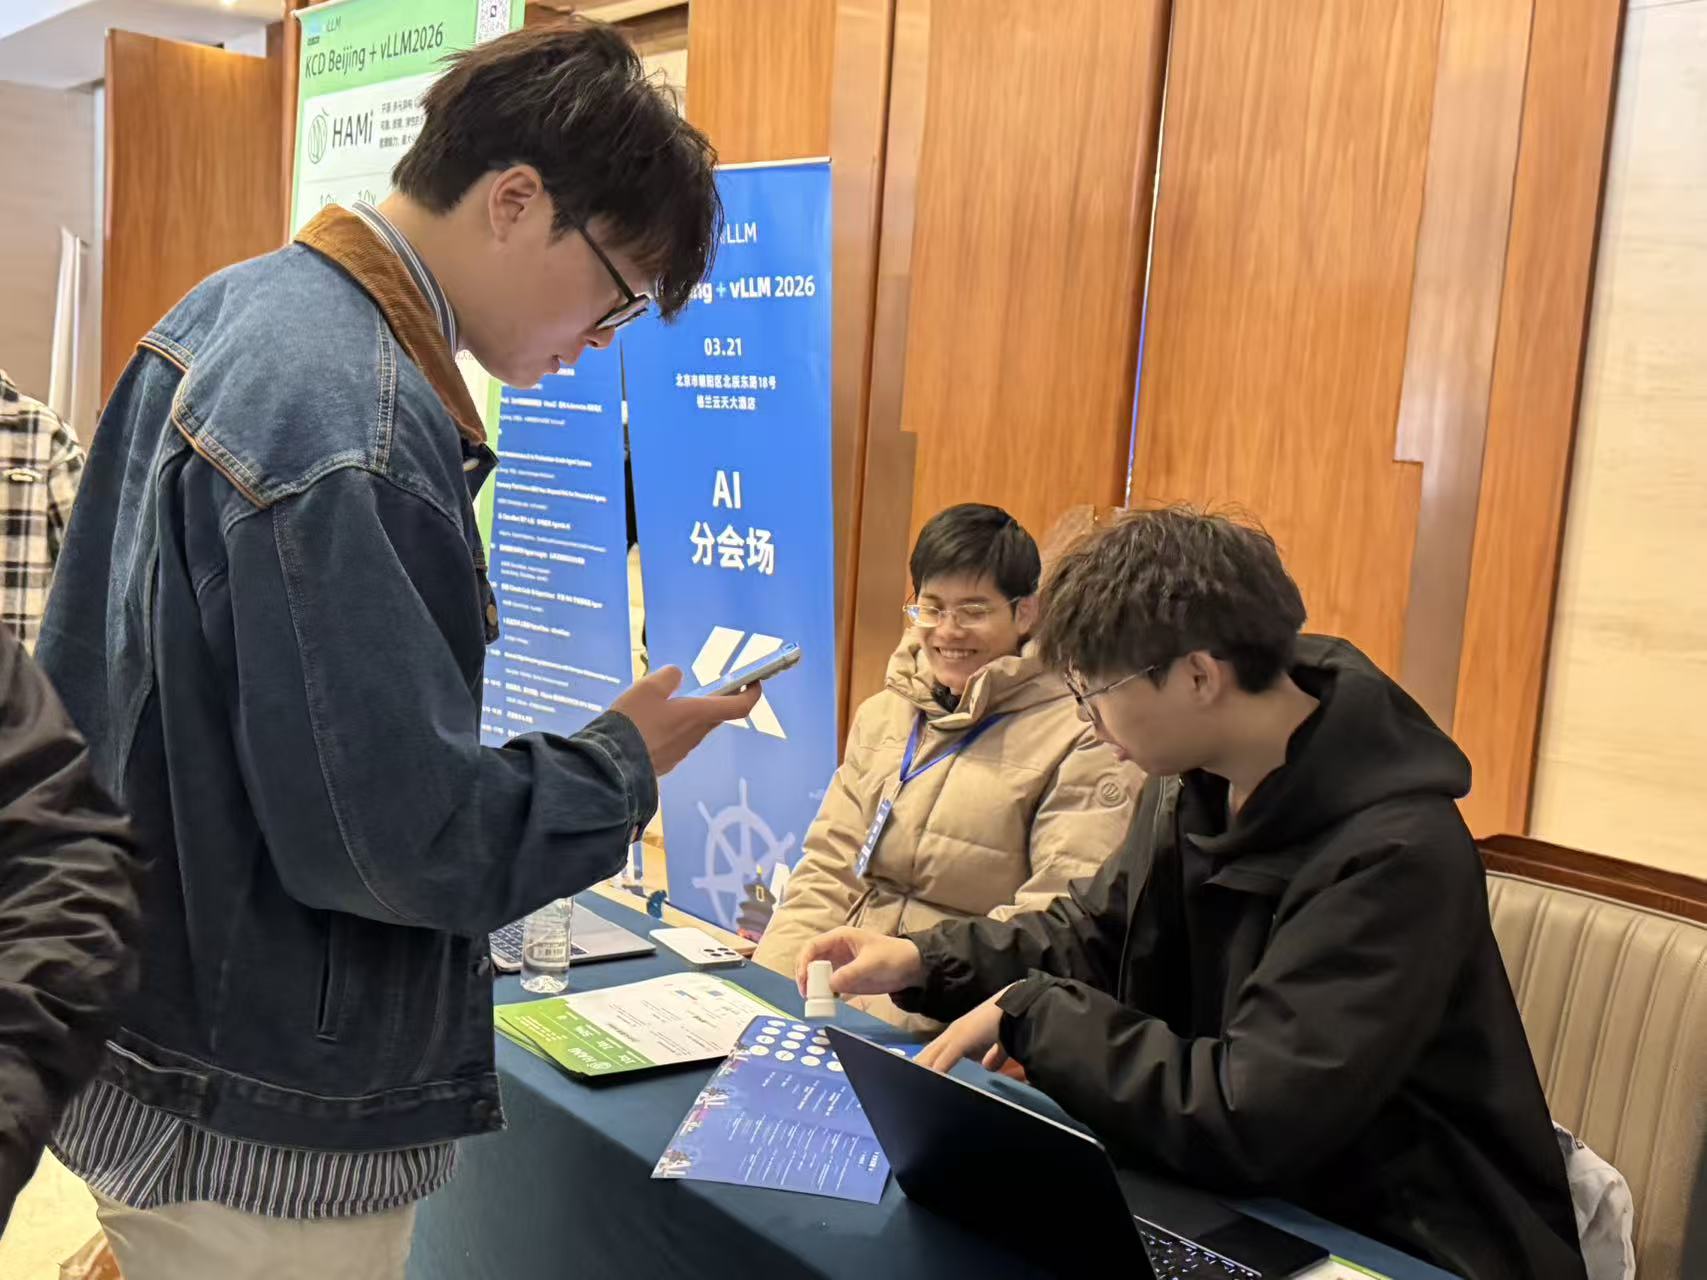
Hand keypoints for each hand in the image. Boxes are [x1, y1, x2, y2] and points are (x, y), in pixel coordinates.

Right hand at [609, 666, 761, 775]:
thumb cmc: (633, 723)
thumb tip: (676, 676)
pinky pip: (676, 740)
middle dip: (716, 700)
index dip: (752, 694)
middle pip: (715, 716)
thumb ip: (668, 678)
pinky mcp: (667, 761)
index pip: (739, 707)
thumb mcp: (648, 688)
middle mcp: (695, 735)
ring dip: (689, 714)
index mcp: (698, 714)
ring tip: (665, 702)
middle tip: (708, 686)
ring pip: (694, 728)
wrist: (611, 764)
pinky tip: (650, 723)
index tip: (754, 683)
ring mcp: (682, 751)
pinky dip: (672, 728)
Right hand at [794, 927, 923, 997]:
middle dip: (805, 976)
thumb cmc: (892, 958)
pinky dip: (824, 993)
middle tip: (807, 995)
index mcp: (840, 938)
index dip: (803, 962)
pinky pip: (828, 985)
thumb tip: (829, 985)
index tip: (804, 981)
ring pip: (817, 974)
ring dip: (813, 986)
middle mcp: (836, 950)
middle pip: (810, 960)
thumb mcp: (872, 964)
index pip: (812, 947)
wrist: (912, 968)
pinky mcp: (846, 977)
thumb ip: (850, 973)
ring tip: (814, 1002)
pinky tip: (827, 1003)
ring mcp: (840, 964)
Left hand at [915, 987, 1015, 1074]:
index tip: (918, 1073)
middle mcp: (953, 1033)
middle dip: (919, 1066)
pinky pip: (942, 1062)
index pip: (938, 1051)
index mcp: (960, 1034)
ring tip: (908, 1082)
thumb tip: (988, 1066)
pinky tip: (927, 1082)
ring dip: (921, 1070)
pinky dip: (934, 1072)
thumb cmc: (1008, 1022)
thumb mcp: (999, 1044)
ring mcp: (954, 1036)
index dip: (928, 1062)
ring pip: (930, 1056)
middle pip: (929, 1053)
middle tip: (904, 1081)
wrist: (1016, 1008)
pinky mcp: (959, 1041)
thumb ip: (993, 1055)